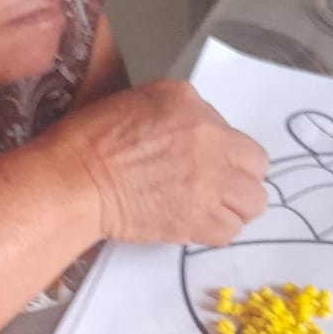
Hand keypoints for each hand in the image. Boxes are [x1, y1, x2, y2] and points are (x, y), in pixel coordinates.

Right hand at [48, 80, 268, 244]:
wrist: (75, 181)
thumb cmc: (91, 141)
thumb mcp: (140, 102)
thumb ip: (180, 114)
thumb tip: (199, 136)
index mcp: (191, 105)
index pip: (234, 132)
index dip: (226, 153)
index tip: (210, 164)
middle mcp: (208, 140)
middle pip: (257, 168)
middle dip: (241, 180)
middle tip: (218, 189)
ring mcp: (207, 182)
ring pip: (252, 203)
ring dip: (235, 208)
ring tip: (210, 210)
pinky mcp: (196, 218)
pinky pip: (230, 231)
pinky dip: (216, 231)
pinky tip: (196, 225)